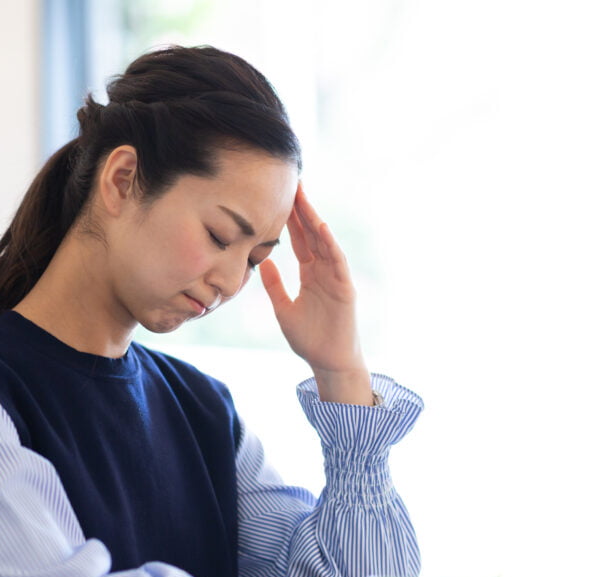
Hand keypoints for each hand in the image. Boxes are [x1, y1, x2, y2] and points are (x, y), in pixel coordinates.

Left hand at [259, 184, 375, 404]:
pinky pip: (337, 261)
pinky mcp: (345, 288)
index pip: (299, 240)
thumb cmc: (308, 339)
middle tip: (292, 183)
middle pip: (312, 234)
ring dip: (314, 219)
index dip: (290, 220)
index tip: (280, 197)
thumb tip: (262, 262)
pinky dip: (330, 244)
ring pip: (324, 242)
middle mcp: (324, 271)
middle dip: (302, 210)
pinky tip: (321, 227)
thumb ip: (274, 285)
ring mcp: (336, 277)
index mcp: (310, 274)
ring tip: (304, 197)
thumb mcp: (283, 309)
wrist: (328, 362)